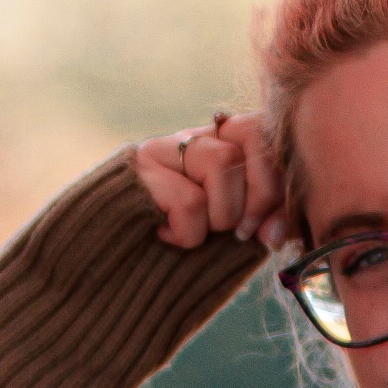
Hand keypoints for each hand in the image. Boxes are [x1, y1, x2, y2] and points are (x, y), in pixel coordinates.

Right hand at [134, 112, 289, 250]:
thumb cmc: (182, 244)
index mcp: (221, 144)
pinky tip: (167, 236)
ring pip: (222, 163)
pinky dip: (188, 234)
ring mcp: (163, 149)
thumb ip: (263, 221)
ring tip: (196, 231)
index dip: (274, 179)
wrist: (110, 256)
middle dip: (257, 198)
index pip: (261, 131)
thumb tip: (277, 233)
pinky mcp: (139, 170)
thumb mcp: (234, 229)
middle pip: (248, 141)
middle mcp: (193, 137)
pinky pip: (190, 201)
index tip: (270, 227)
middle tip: (240, 234)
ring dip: (220, 216)